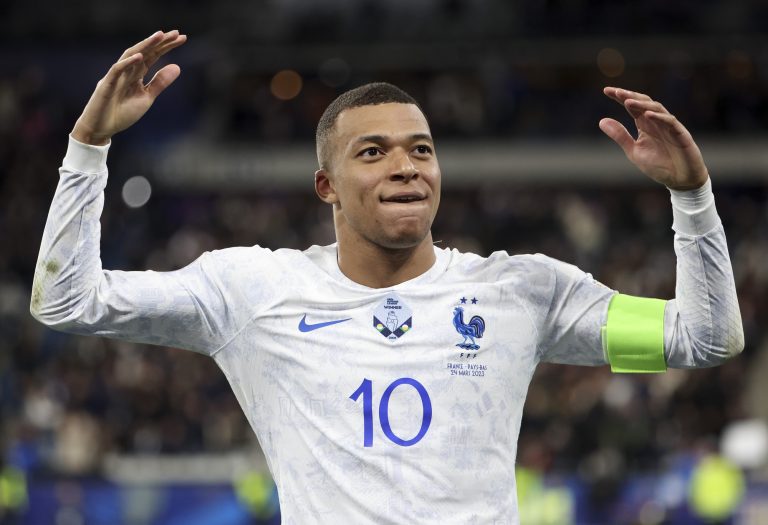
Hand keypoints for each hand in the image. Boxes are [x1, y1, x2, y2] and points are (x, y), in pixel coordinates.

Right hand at [71, 30, 186, 145]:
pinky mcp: (106, 85)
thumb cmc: (122, 113)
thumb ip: (160, 83)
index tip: (182, 38)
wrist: (102, 129)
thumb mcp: (146, 98)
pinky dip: (127, 63)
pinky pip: (116, 71)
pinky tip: (140, 56)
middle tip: (176, 33)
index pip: (153, 56)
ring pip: (130, 56)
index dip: (166, 47)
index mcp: (136, 74)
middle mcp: (127, 71)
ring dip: (145, 45)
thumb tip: (178, 67)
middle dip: (159, 42)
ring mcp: (116, 76)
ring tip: (160, 36)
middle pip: (144, 52)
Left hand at [599, 87, 708, 189]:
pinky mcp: (681, 134)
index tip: (606, 91)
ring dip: (642, 105)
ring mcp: (670, 127)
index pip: (632, 107)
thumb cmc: (659, 165)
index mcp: (645, 125)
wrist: (680, 180)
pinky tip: (647, 115)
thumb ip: (620, 136)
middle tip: (616, 92)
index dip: (621, 98)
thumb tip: (601, 121)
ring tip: (628, 102)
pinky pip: (670, 122)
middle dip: (630, 96)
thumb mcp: (634, 151)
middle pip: (644, 103)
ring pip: (657, 109)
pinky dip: (659, 117)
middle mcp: (657, 122)